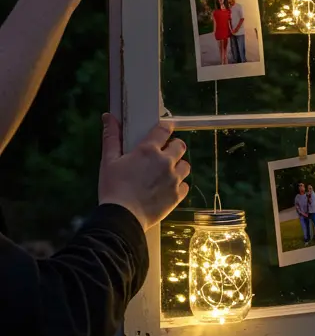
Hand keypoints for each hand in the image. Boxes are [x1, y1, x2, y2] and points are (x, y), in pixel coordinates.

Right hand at [98, 116, 190, 231]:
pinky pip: (185, 186)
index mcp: (148, 150)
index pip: (164, 130)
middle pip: (180, 146)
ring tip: (165, 173)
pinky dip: (178, 186)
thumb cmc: (113, 189)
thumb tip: (108, 117)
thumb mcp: (109, 161)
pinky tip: (166, 188)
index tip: (164, 130)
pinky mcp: (177, 196)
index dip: (165, 128)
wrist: (122, 218)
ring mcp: (173, 179)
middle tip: (163, 154)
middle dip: (173, 147)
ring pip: (185, 165)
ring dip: (178, 166)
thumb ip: (111, 137)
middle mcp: (165, 162)